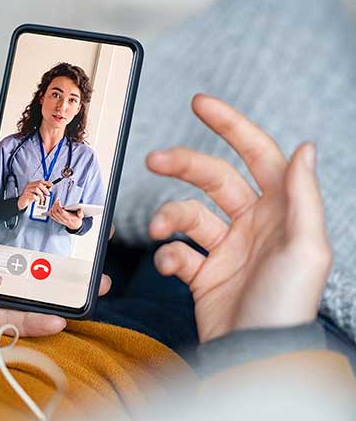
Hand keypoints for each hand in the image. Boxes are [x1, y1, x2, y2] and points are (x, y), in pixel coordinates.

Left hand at [0, 163, 113, 350]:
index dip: (10, 169)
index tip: (44, 159)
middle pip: (19, 233)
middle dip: (51, 228)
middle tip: (85, 225)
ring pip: (27, 277)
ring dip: (56, 279)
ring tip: (88, 279)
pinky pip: (14, 317)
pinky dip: (36, 319)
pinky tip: (58, 317)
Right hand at [17, 180, 51, 209]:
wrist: (21, 202)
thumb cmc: (29, 197)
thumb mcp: (36, 193)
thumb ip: (42, 190)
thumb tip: (49, 188)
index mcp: (31, 184)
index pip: (40, 181)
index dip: (46, 183)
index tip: (51, 185)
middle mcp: (29, 186)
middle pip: (39, 184)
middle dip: (45, 189)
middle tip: (47, 193)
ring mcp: (26, 190)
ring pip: (36, 189)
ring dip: (41, 195)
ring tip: (42, 198)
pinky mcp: (25, 195)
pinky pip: (33, 195)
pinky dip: (36, 198)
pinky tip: (37, 199)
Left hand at [49, 199, 82, 230]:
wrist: (75, 226)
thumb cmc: (77, 219)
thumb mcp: (81, 216)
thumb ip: (80, 213)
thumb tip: (80, 210)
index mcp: (68, 218)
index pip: (61, 212)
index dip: (58, 205)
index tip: (59, 200)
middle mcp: (63, 219)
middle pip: (55, 212)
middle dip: (55, 205)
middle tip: (57, 200)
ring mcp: (59, 220)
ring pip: (53, 213)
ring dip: (52, 207)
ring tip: (55, 203)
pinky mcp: (57, 220)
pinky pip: (51, 216)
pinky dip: (50, 211)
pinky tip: (52, 207)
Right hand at [147, 94, 330, 342]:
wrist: (254, 354)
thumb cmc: (286, 303)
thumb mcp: (305, 247)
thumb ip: (302, 195)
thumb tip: (305, 147)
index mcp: (280, 210)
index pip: (257, 154)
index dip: (231, 126)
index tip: (200, 103)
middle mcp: (253, 224)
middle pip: (213, 178)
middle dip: (183, 164)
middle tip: (154, 159)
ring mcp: (226, 249)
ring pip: (188, 214)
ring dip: (169, 217)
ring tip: (162, 230)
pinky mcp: (203, 274)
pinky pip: (177, 253)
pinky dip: (168, 256)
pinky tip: (172, 268)